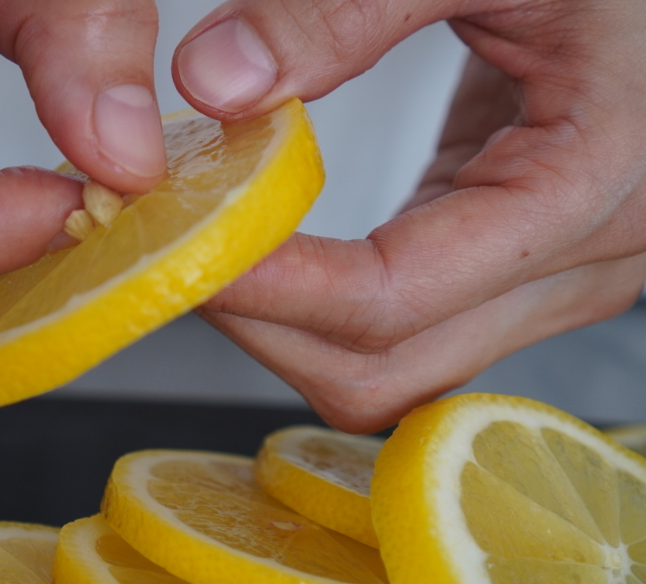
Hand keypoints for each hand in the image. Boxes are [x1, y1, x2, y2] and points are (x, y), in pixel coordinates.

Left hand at [174, 0, 645, 432]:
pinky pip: (404, 325)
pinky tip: (269, 240)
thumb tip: (215, 82)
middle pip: (382, 368)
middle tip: (172, 254)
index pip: (394, 296)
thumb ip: (351, 6)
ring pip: (389, 366)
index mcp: (590, 185)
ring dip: (286, 325)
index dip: (272, 288)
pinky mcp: (515, 263)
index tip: (178, 250)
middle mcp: (583, 263)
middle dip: (263, 325)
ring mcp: (552, 276)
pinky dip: (321, 300)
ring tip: (209, 247)